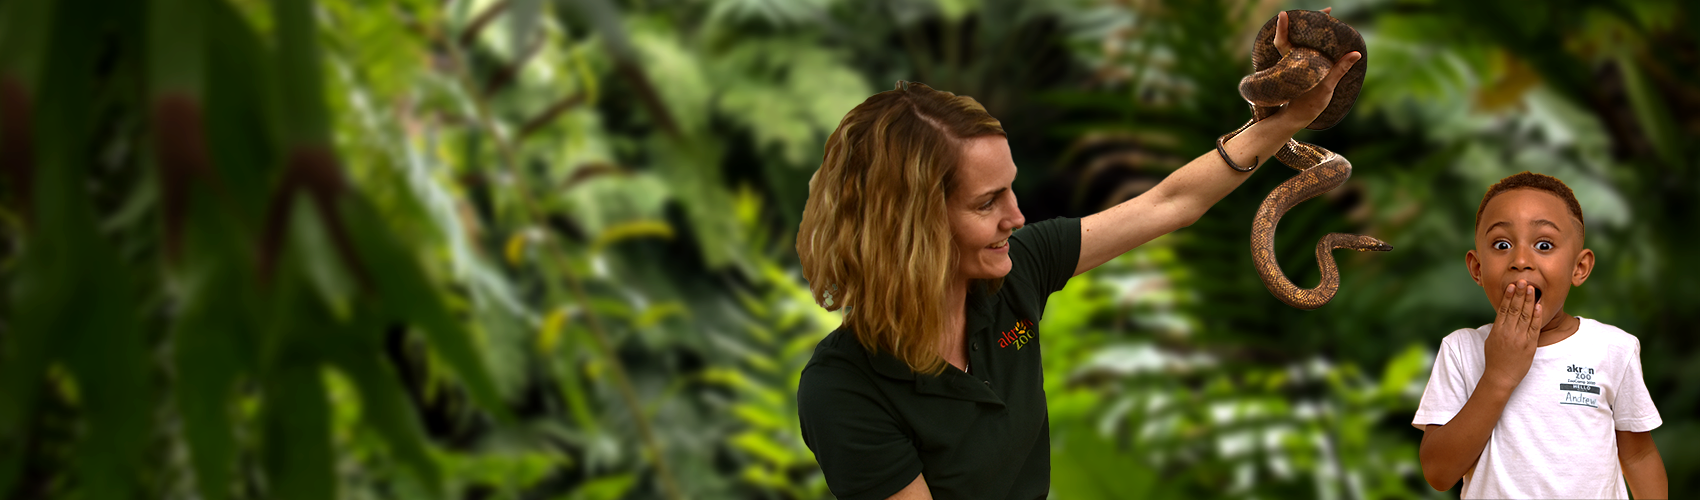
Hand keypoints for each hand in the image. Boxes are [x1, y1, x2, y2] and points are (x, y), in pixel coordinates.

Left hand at [1266, 8, 1361, 130]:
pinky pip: (1307, 49)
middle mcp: (1292, 60)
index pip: (1283, 40)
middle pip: (1295, 35)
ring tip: (1329, 18)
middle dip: (1309, 21)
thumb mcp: (1326, 87)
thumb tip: (1356, 53)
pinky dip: (1317, 41)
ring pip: (1301, 41)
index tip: (1283, 14)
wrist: (1297, 118)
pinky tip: (1328, 38)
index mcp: (1293, 63)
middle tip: (1328, 11)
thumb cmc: (1308, 104)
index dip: (1282, 27)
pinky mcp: (1303, 68)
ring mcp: (1296, 63)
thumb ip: (1340, 69)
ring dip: (1313, 30)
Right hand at [1483, 280, 1541, 390]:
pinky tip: (1538, 306)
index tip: (1512, 286)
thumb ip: (1498, 328)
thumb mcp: (1491, 341)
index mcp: (1497, 330)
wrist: (1500, 376)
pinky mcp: (1529, 345)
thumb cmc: (1495, 359)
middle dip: (1519, 294)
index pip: (1503, 309)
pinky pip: (1534, 328)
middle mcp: (1508, 332)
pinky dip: (1536, 316)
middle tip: (1523, 281)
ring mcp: (1519, 338)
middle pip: (1514, 309)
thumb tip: (1502, 316)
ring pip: (1524, 315)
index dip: (1508, 296)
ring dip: (1528, 301)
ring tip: (1531, 288)